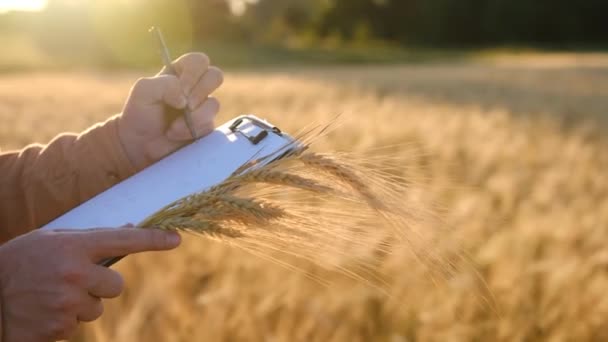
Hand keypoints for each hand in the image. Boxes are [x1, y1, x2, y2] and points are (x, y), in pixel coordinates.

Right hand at [0, 228, 180, 341]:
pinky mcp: (59, 328)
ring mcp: (67, 304)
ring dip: (81, 304)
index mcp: (73, 247)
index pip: (123, 241)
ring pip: (97, 308)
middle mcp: (75, 275)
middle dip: (101, 285)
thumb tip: (126, 230)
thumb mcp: (50, 240)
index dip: (152, 239)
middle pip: (116, 286)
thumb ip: (89, 238)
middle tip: (73, 281)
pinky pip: (77, 325)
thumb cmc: (19, 261)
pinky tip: (43, 310)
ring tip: (51, 296)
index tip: (174, 239)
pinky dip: (64, 320)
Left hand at [118, 52, 223, 170]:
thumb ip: (164, 84)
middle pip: (216, 76)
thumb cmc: (140, 114)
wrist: (139, 144)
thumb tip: (185, 98)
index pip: (199, 61)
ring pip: (214, 104)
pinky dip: (190, 131)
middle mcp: (195, 88)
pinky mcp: (206, 127)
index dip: (193, 73)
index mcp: (180, 73)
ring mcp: (203, 108)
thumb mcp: (143, 90)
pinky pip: (209, 125)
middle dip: (198, 92)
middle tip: (182, 105)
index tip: (181, 88)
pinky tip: (176, 134)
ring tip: (172, 127)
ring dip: (192, 117)